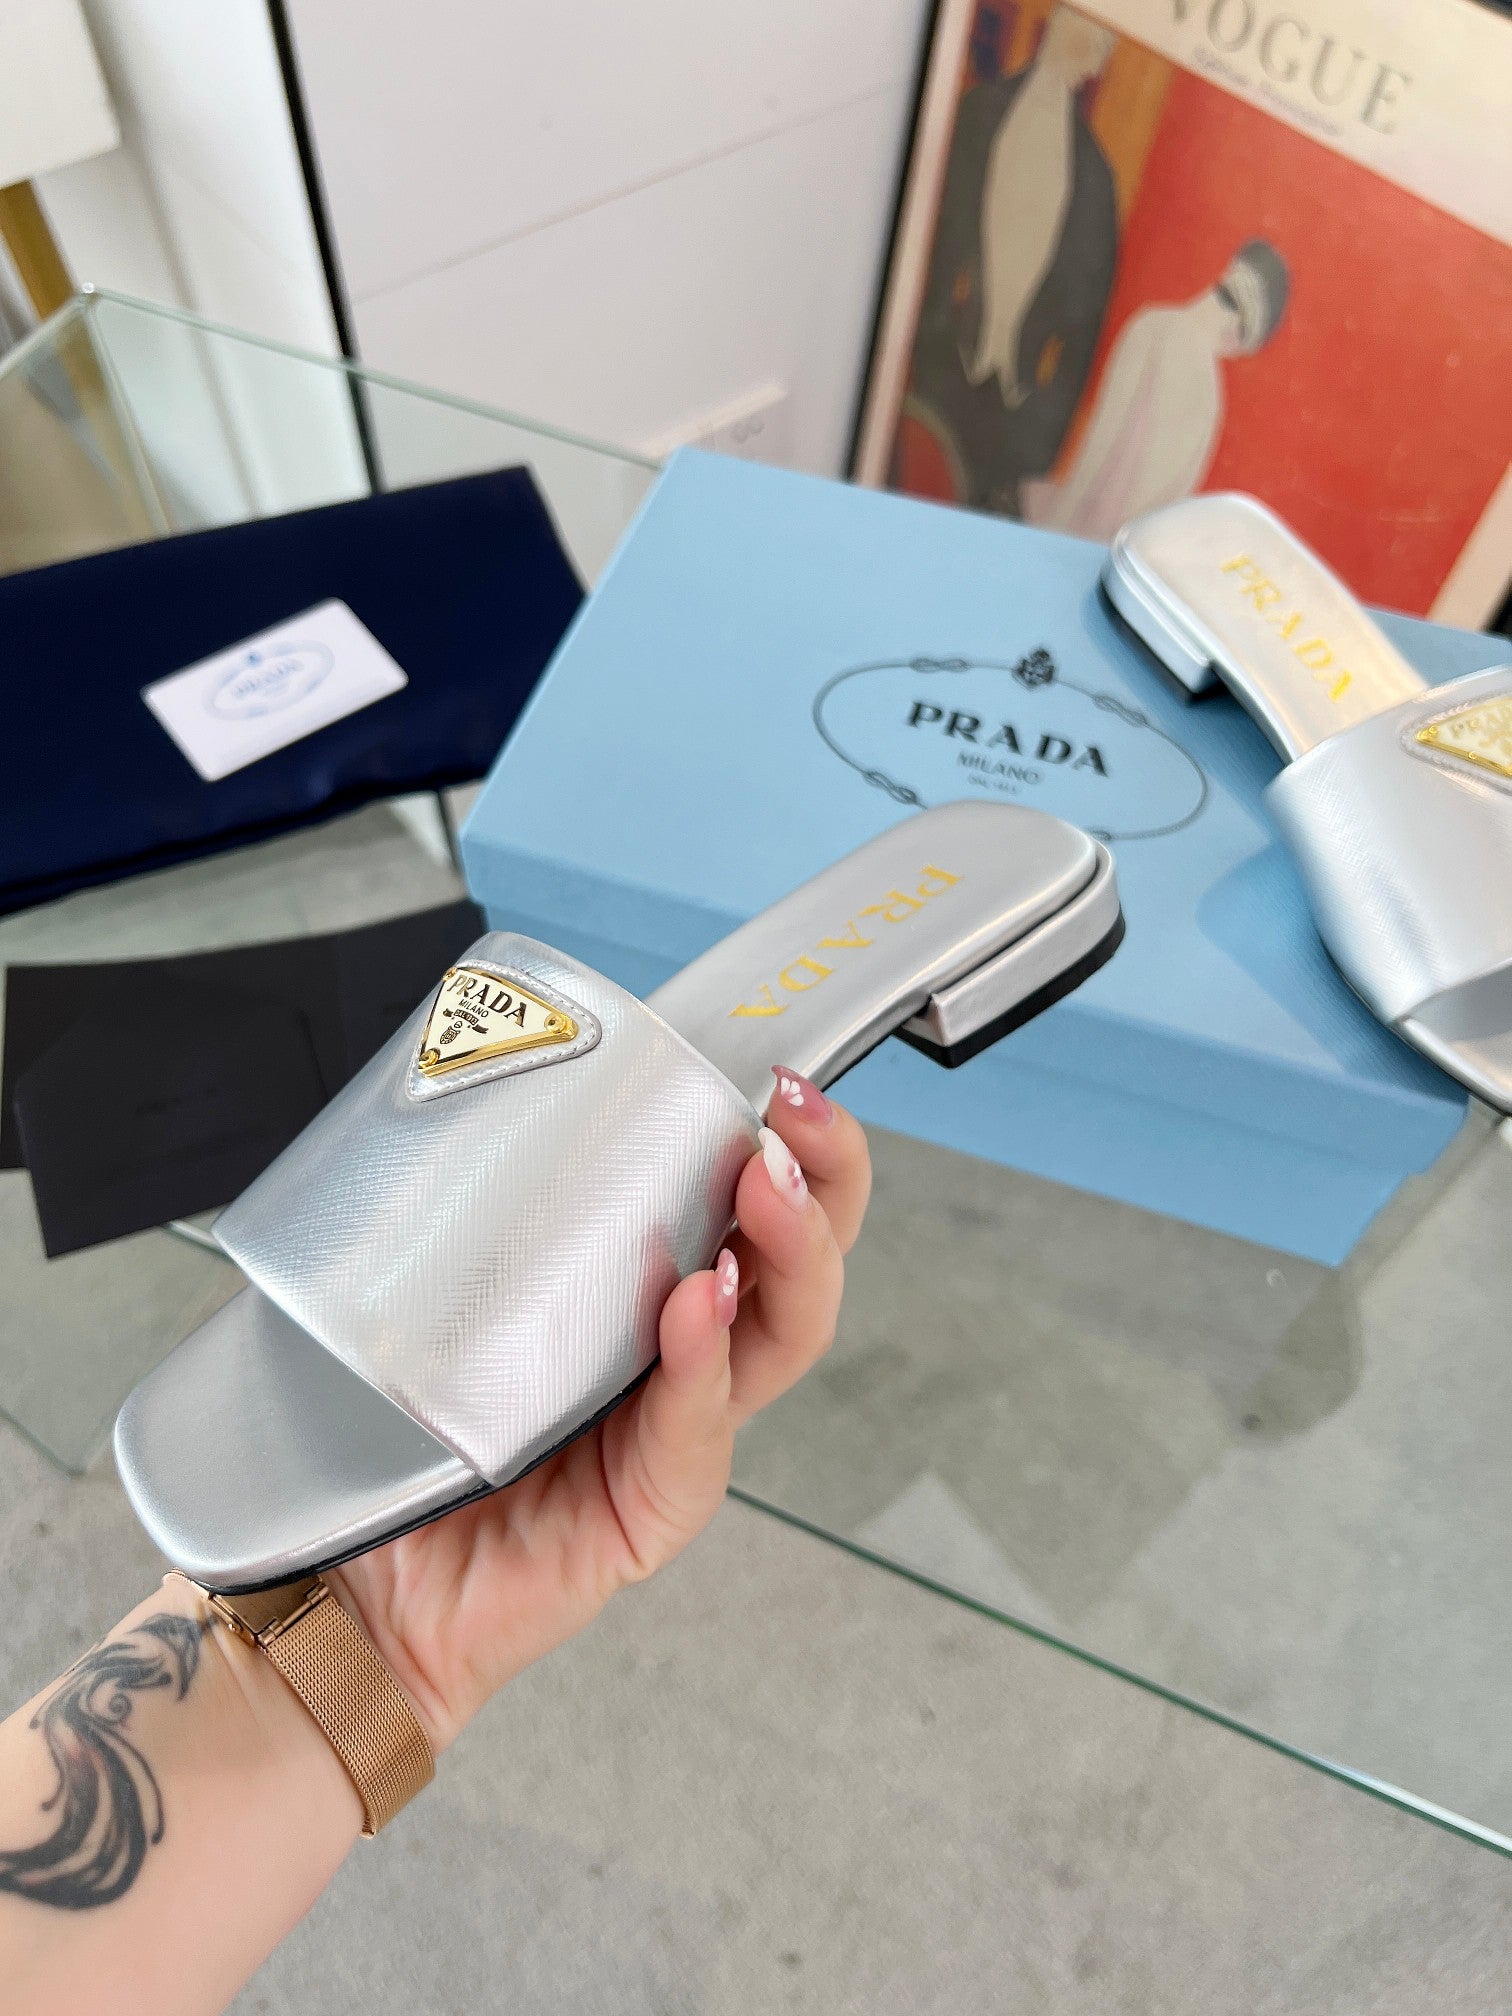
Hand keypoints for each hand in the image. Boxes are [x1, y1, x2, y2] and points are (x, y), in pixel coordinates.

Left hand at [330, 1074, 869, 1750]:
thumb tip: (473, 1066)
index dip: (788, 1143)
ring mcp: (675, 1437)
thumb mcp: (429, 1287)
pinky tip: (698, 1308)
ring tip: (763, 1189)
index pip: (751, 1208)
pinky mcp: (648, 1513)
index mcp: (645, 1292)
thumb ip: (475, 1204)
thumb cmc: (387, 1428)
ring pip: (779, 1342)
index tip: (779, 1076)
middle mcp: (681, 1360)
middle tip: (794, 1117)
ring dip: (785, 1257)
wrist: (342, 1581)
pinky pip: (693, 1437)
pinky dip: (701, 1367)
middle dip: (822, 1182)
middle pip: (799, 1266)